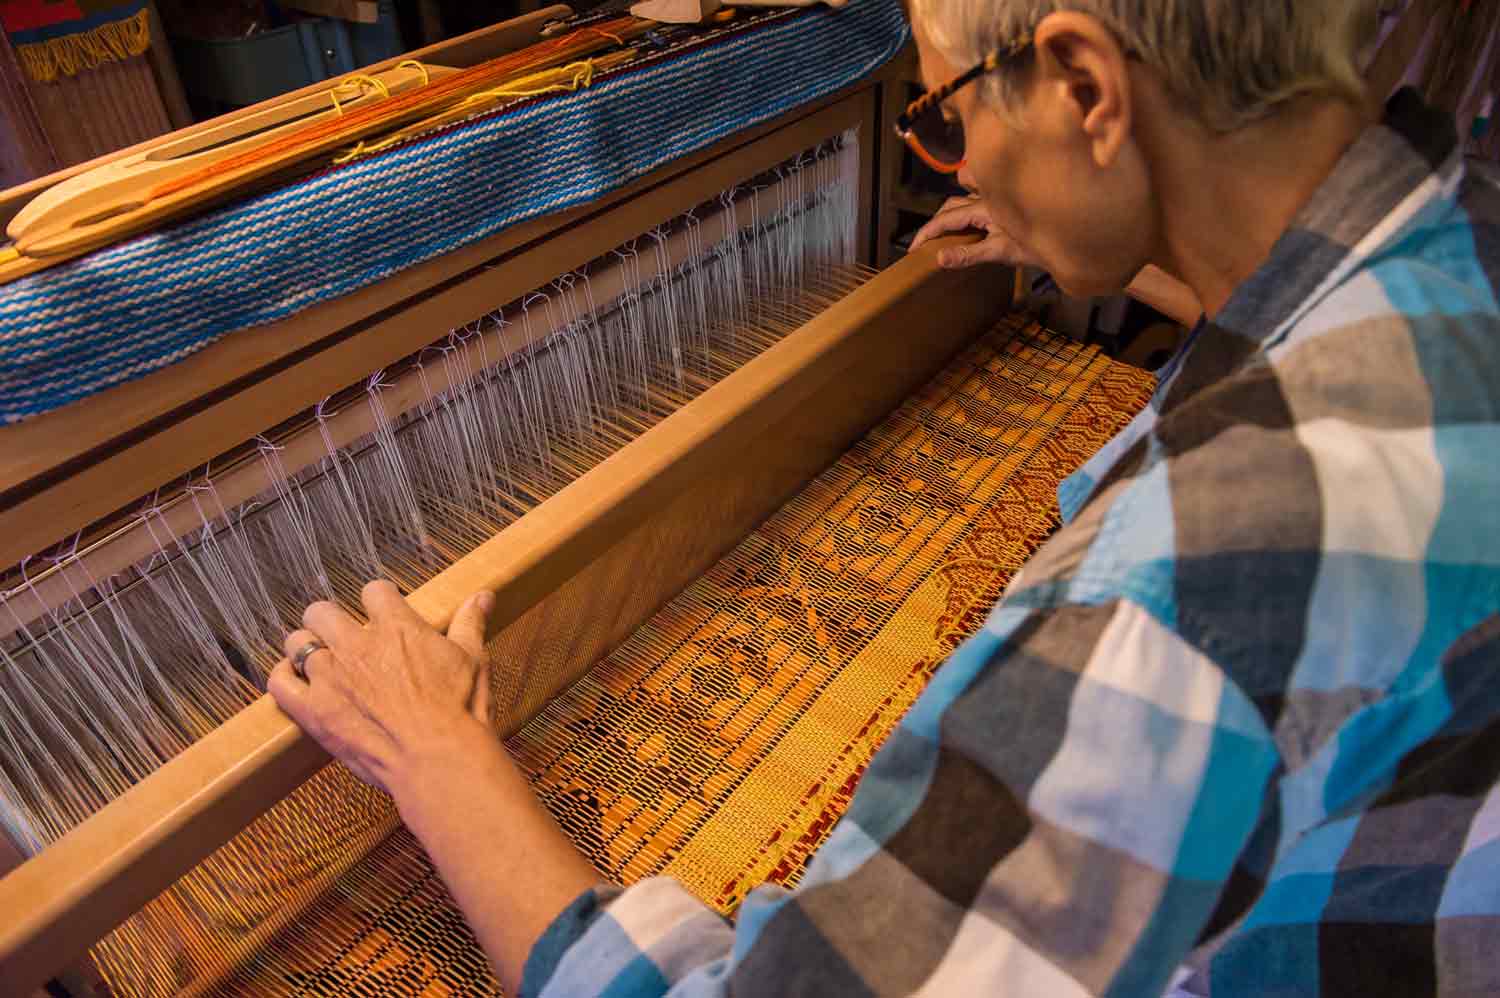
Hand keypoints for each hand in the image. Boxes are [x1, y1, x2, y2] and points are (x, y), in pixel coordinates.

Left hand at [269, 579, 496, 795]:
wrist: (437, 758)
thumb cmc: (458, 710)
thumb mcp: (472, 659)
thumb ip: (470, 622)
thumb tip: (483, 596)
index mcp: (396, 626)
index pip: (373, 591)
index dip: (377, 601)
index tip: (380, 614)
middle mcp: (357, 645)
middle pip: (323, 611)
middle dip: (329, 620)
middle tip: (341, 637)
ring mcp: (330, 676)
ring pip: (297, 642)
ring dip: (305, 648)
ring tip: (317, 660)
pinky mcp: (313, 710)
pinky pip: (278, 682)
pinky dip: (281, 677)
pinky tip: (291, 678)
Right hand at [910, 195, 1036, 269]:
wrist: (1069, 238)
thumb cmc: (1039, 244)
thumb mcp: (1000, 252)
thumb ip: (968, 254)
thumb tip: (940, 257)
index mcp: (985, 208)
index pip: (946, 219)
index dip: (927, 233)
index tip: (914, 248)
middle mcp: (989, 199)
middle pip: (951, 206)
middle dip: (935, 223)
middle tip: (925, 244)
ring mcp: (998, 201)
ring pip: (964, 201)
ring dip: (950, 215)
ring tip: (943, 234)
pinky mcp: (1007, 207)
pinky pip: (979, 202)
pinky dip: (967, 211)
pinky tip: (971, 224)